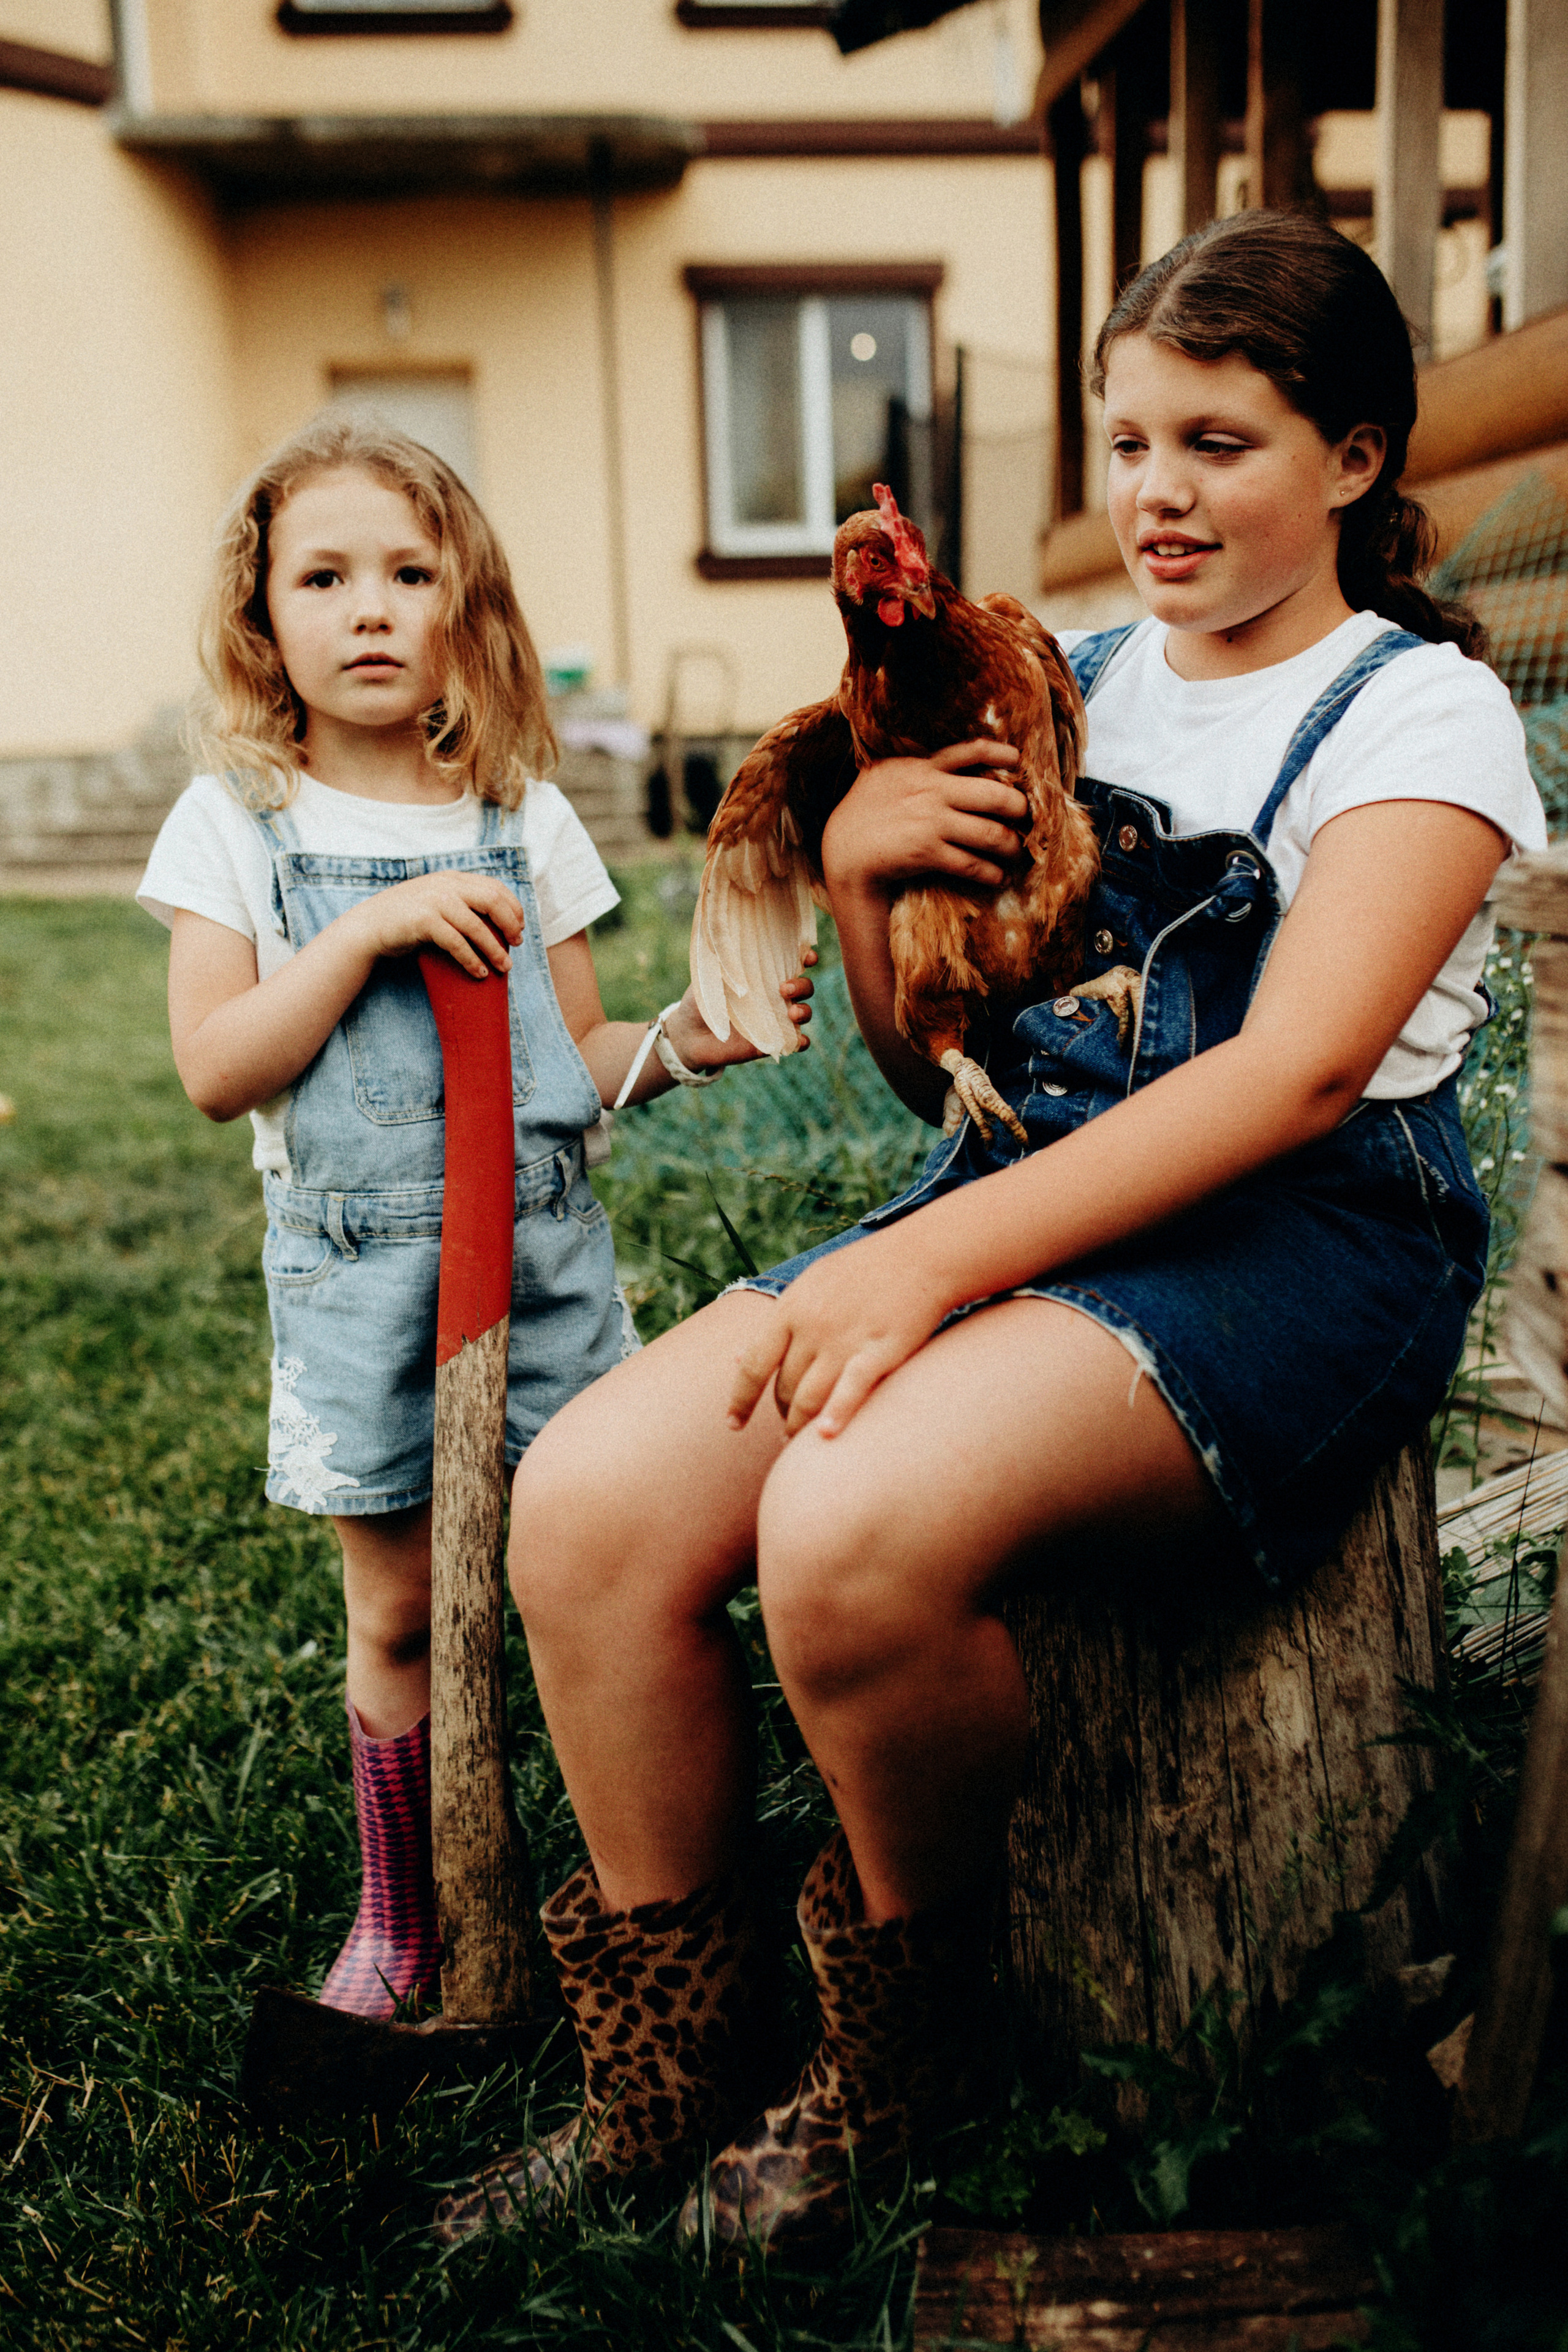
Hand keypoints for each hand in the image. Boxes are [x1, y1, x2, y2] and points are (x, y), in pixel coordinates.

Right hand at [349, 871, 524, 979]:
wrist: (368, 925)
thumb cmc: (406, 917)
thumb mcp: (436, 899)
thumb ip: (460, 900)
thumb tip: (495, 918)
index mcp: (452, 878)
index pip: (494, 886)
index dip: (513, 907)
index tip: (520, 927)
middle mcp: (446, 885)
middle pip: (492, 901)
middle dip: (510, 924)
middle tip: (517, 944)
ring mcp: (434, 901)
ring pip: (477, 926)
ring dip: (495, 949)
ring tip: (504, 966)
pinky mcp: (424, 921)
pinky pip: (457, 943)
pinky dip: (472, 960)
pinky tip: (479, 972)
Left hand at [661, 953, 816, 1070]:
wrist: (691, 1035)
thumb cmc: (702, 1000)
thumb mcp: (709, 978)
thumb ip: (722, 965)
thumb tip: (730, 948)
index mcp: (764, 975)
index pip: (792, 962)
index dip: (806, 957)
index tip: (807, 956)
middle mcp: (774, 996)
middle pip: (804, 987)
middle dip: (802, 985)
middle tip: (783, 989)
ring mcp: (776, 1019)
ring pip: (804, 1012)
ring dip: (805, 1011)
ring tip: (791, 1014)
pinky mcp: (772, 1043)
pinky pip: (795, 1043)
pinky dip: (802, 1042)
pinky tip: (797, 1041)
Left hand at [727, 1225, 950, 1439]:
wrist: (922, 1254)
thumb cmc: (864, 1270)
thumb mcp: (811, 1284)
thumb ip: (778, 1322)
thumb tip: (736, 1357)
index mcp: (791, 1308)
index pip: (753, 1365)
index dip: (740, 1400)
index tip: (733, 1424)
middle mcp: (812, 1326)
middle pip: (784, 1387)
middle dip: (782, 1413)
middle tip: (788, 1426)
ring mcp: (845, 1340)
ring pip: (810, 1398)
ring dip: (800, 1426)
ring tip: (801, 1441)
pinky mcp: (879, 1351)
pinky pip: (850, 1391)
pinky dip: (835, 1416)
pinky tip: (826, 1435)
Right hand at [821, 739, 1026, 902]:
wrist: (844, 852)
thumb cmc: (863, 812)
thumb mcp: (884, 776)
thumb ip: (913, 765)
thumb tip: (938, 758)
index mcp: (923, 767)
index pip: (971, 750)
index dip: (1001, 754)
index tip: (1017, 761)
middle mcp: (933, 791)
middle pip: (995, 795)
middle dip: (1019, 808)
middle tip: (1025, 817)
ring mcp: (932, 823)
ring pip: (991, 833)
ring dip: (1012, 846)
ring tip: (1016, 851)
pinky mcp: (928, 853)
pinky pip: (973, 864)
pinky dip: (992, 873)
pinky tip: (997, 876)